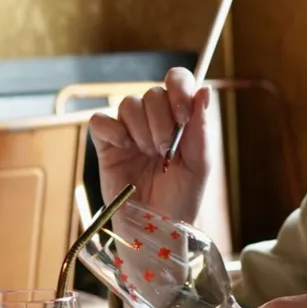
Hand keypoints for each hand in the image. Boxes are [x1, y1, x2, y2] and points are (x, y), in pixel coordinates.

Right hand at [88, 68, 211, 223]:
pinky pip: (100, 120)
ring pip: (128, 104)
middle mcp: (155, 119)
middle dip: (162, 121)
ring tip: (148, 155)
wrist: (156, 227)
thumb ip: (201, 128)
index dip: (179, 90)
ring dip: (141, 130)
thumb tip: (205, 90)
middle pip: (153, 93)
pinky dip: (113, 132)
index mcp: (181, 118)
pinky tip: (125, 150)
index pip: (177, 80)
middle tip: (165, 150)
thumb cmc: (182, 197)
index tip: (183, 117)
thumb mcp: (200, 164)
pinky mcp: (106, 144)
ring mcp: (129, 130)